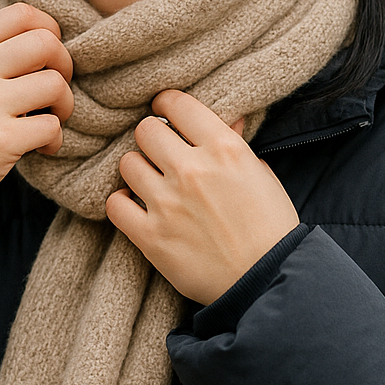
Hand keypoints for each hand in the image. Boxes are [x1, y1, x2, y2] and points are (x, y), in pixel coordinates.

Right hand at [0, 4, 72, 231]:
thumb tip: (42, 39)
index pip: (22, 13)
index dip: (49, 31)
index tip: (47, 57)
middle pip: (46, 43)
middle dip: (63, 66)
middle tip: (53, 91)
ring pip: (55, 84)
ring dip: (63, 105)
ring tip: (47, 120)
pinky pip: (53, 127)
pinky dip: (54, 140)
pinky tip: (40, 148)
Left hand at [105, 89, 299, 304]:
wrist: (268, 280)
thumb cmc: (271, 228)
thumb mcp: (260, 175)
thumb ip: (234, 144)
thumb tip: (223, 119)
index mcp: (224, 148)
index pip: (176, 104)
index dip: (167, 106)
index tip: (166, 116)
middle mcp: (192, 170)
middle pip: (145, 130)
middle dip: (153, 140)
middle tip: (162, 155)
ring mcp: (168, 203)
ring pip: (128, 163)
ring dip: (139, 171)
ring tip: (152, 185)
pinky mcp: (151, 237)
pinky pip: (114, 204)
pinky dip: (123, 204)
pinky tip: (138, 209)